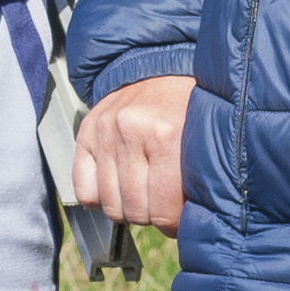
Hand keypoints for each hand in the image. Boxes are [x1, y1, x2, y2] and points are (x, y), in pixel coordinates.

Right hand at [75, 74, 194, 233]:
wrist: (162, 64)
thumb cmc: (189, 106)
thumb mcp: (204, 139)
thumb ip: (199, 179)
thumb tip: (192, 226)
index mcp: (168, 135)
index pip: (163, 212)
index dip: (174, 222)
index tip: (180, 215)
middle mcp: (132, 130)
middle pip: (135, 211)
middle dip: (152, 214)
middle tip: (163, 199)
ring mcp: (106, 131)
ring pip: (110, 205)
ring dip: (129, 207)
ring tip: (144, 191)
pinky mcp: (87, 132)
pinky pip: (84, 191)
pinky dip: (100, 197)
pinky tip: (119, 185)